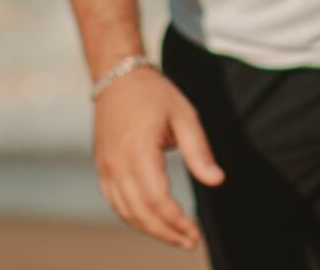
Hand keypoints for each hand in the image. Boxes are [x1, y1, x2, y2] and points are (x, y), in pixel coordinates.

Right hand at [92, 64, 224, 249]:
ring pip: (126, 211)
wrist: (118, 77)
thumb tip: (217, 181)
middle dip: (166, 232)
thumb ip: (199, 151)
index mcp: (139, 151)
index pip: (157, 199)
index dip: (176, 221)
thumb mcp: (185, 116)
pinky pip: (115, 202)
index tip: (195, 233)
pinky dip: (133, 217)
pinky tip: (151, 222)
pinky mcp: (102, 168)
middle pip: (140, 212)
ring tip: (175, 237)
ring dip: (150, 229)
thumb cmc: (156, 95)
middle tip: (190, 242)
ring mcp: (105, 168)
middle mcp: (117, 164)